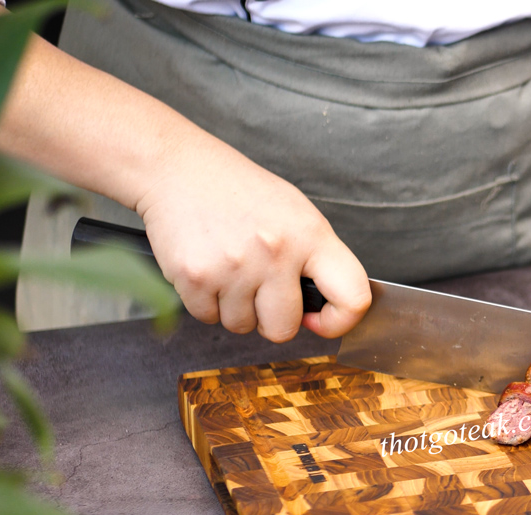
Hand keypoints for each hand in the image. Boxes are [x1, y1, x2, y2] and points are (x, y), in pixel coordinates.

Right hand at [136, 140, 370, 341]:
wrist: (178, 168)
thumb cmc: (239, 192)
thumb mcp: (295, 213)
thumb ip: (314, 260)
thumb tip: (322, 310)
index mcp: (310, 234)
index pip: (353, 297)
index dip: (339, 321)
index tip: (320, 318)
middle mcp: (276, 252)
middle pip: (283, 330)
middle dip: (270, 318)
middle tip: (259, 288)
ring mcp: (234, 267)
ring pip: (241, 326)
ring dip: (235, 307)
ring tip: (229, 267)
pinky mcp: (195, 277)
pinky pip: (207, 317)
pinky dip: (206, 301)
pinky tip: (207, 267)